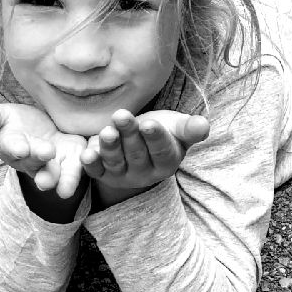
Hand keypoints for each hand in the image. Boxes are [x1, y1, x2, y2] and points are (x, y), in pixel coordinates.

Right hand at [0, 103, 86, 198]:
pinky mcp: (77, 159)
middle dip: (41, 160)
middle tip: (47, 155)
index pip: (12, 148)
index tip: (21, 147)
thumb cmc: (14, 125)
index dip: (16, 148)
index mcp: (12, 148)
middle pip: (37, 162)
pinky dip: (90, 162)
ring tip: (65, 190)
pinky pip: (85, 164)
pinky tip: (95, 158)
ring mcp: (56, 163)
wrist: (40, 131)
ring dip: (64, 179)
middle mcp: (33, 161)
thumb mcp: (0, 118)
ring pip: (61, 173)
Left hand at [81, 108, 210, 205]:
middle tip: (122, 116)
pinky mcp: (103, 174)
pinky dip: (91, 164)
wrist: (139, 144)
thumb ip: (190, 128)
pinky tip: (86, 155)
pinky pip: (96, 172)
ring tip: (106, 131)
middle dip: (129, 134)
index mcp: (167, 162)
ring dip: (110, 147)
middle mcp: (145, 172)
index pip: (162, 150)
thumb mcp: (177, 129)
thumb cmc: (162, 132)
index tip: (149, 124)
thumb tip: (204, 125)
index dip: (155, 138)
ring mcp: (122, 175)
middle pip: (136, 153)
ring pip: (116, 162)